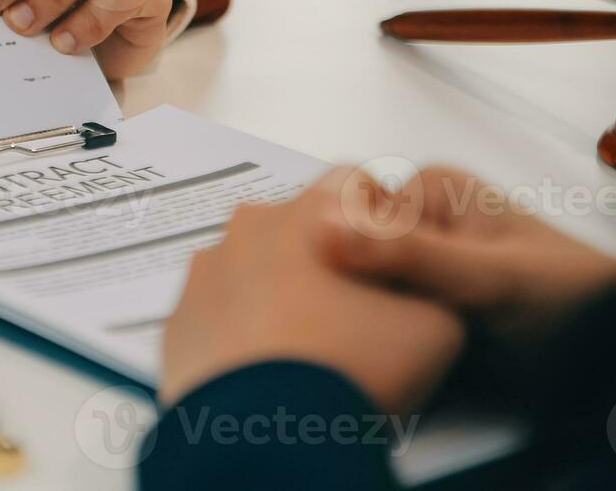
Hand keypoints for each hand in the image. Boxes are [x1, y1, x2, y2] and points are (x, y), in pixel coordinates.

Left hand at [162, 169, 465, 415]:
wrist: (265, 432)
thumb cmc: (353, 367)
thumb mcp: (435, 324)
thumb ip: (430, 282)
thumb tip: (414, 279)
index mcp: (312, 212)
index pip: (354, 183)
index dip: (381, 220)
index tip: (390, 265)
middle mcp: (249, 227)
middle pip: (299, 224)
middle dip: (327, 255)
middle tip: (351, 314)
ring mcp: (206, 271)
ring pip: (253, 265)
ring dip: (279, 290)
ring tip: (307, 348)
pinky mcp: (180, 318)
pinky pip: (218, 310)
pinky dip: (241, 328)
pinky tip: (266, 367)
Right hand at [317, 165, 615, 346]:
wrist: (609, 352)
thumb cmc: (565, 301)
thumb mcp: (485, 277)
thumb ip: (407, 253)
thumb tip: (318, 227)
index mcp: (429, 189)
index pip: (342, 214)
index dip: (325, 256)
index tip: (323, 297)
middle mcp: (420, 219)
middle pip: (348, 250)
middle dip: (340, 287)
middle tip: (337, 327)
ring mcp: (422, 262)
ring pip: (361, 285)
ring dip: (355, 314)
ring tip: (352, 343)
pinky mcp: (426, 302)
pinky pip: (382, 312)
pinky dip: (375, 332)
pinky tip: (370, 351)